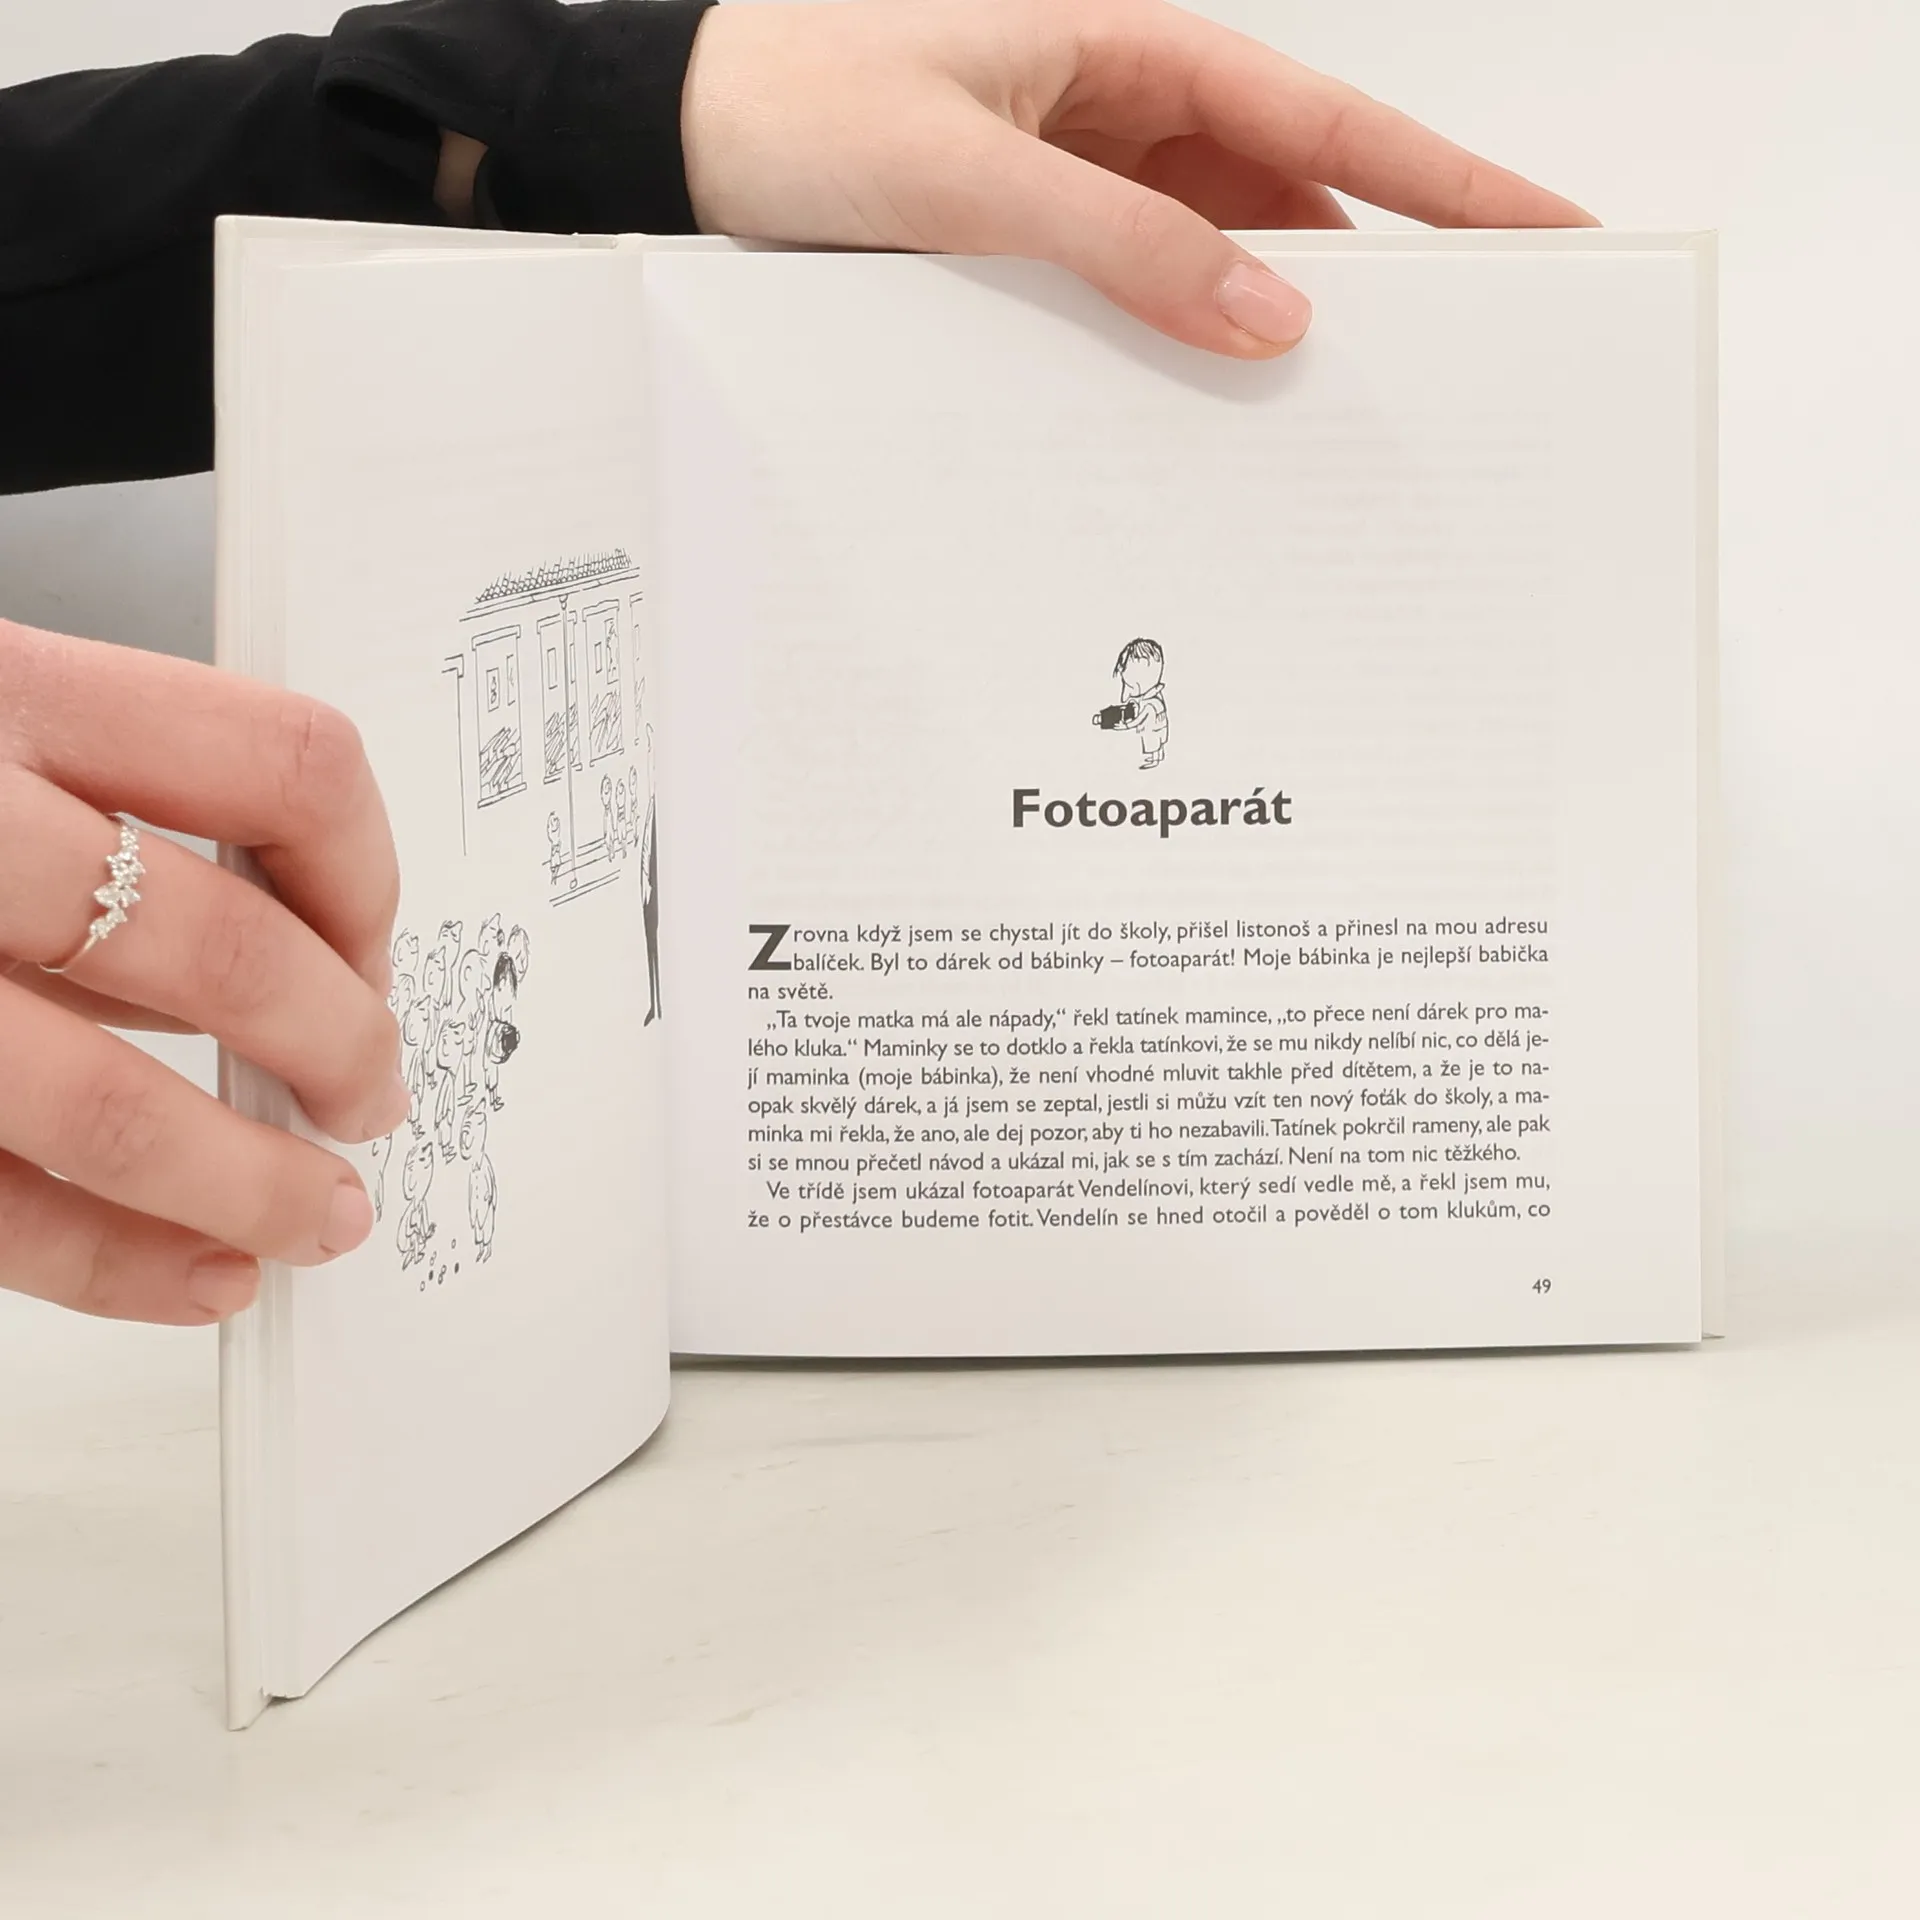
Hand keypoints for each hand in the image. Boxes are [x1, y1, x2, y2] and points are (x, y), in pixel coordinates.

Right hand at [0, 621, 406, 1324]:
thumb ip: (97, 805)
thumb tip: (304, 945)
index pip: (279, 765)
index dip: (364, 878)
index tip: (375, 950)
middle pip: (221, 946)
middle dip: (338, 1050)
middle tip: (367, 1101)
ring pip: (102, 1100)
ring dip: (241, 1183)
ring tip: (307, 1219)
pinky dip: (107, 1258)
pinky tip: (186, 1274)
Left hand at [680, 0, 1593, 355]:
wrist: (676, 137)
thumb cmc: (795, 110)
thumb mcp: (967, 180)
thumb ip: (1120, 245)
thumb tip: (1268, 313)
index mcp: (1131, 51)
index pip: (1329, 121)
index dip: (1449, 183)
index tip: (1552, 232)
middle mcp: (1126, 112)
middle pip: (1298, 194)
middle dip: (1386, 271)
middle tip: (1475, 360)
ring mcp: (1089, 180)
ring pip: (1226, 254)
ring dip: (1275, 326)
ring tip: (1349, 416)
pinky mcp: (1045, 241)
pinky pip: (1148, 292)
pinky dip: (1186, 345)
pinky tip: (1211, 409)